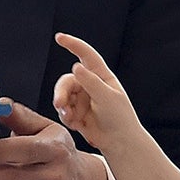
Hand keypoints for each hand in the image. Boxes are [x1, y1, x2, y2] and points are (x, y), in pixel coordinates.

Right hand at [52, 32, 143, 152]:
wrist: (119, 143)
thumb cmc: (120, 119)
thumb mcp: (107, 98)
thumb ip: (91, 82)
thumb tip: (75, 67)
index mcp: (101, 76)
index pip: (86, 55)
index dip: (73, 44)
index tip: (59, 37)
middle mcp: (90, 84)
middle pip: (67, 81)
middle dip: (61, 93)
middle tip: (59, 105)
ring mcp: (82, 98)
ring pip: (63, 96)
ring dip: (64, 108)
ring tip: (72, 119)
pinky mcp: (76, 111)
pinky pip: (63, 110)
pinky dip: (67, 117)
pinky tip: (77, 125)